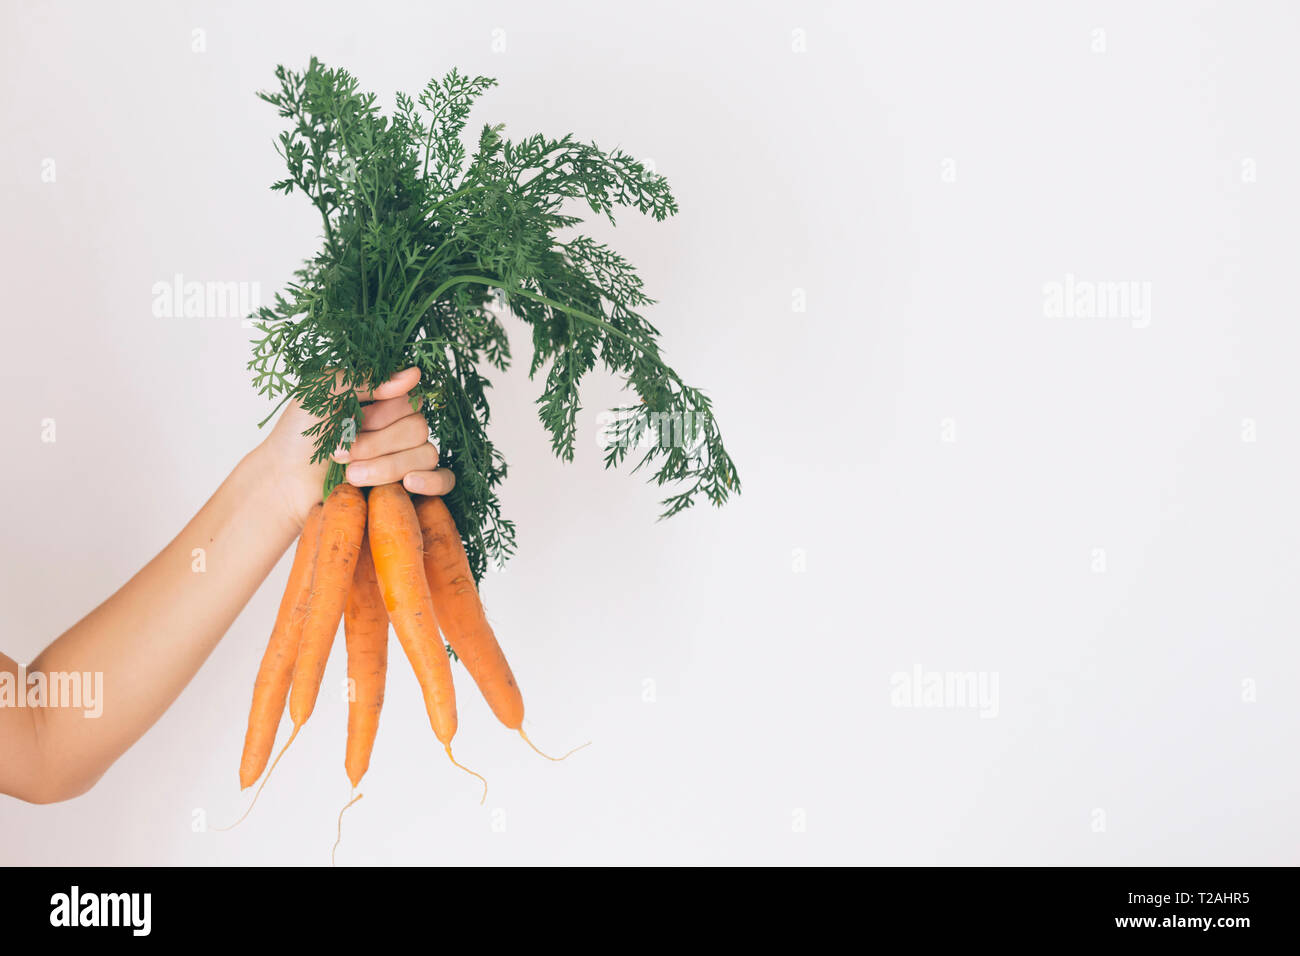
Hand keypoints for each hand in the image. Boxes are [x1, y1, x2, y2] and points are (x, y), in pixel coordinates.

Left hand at [256, 367, 455, 527]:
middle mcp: (397, 426)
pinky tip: (409, 484)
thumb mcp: (321, 393)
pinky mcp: (408, 489)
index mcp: (381, 400)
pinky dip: (432, 481)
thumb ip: (364, 378)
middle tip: (340, 452)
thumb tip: (412, 375)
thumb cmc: (297, 436)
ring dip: (386, 466)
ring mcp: (405, 457)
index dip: (385, 412)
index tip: (354, 419)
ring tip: (350, 475)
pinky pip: (444, 480)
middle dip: (377, 443)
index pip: (411, 398)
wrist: (283, 484)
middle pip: (418, 428)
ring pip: (426, 455)